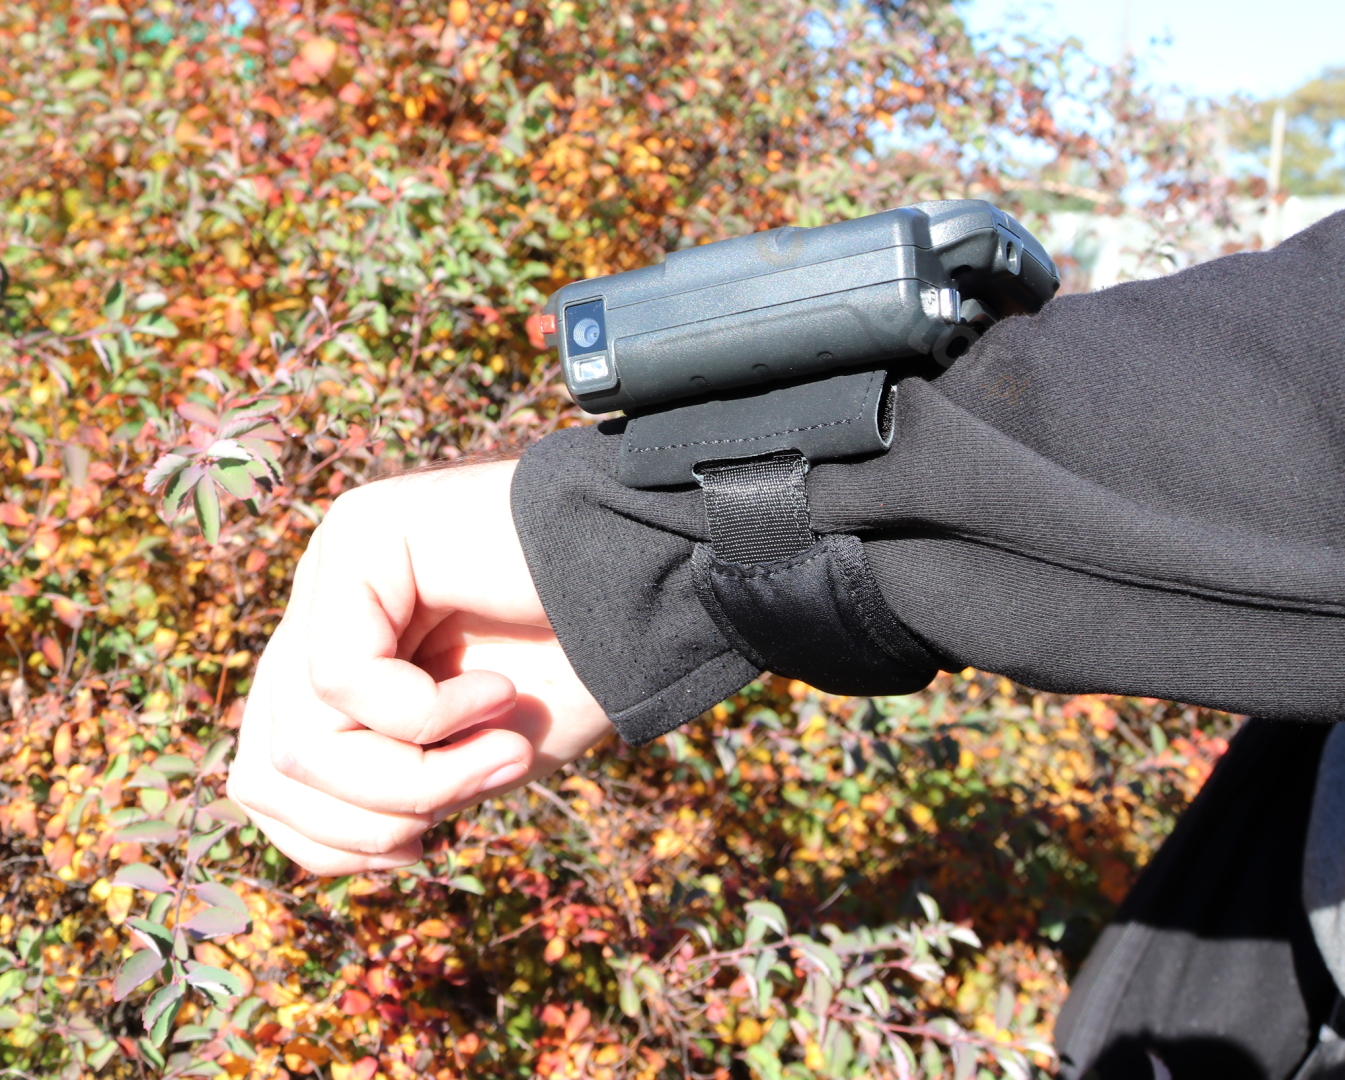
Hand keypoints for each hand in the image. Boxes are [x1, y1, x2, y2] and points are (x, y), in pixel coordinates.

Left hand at [227, 458, 613, 874]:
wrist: (655, 587)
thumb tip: (289, 830)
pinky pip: (343, 677)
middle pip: (269, 767)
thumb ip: (375, 794)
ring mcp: (332, 569)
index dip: (330, 842)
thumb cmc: (575, 672)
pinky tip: (495, 689)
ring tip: (504, 747)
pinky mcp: (359, 537)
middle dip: (376, 817)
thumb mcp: (462, 767)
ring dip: (415, 777)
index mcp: (338, 663)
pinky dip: (428, 716)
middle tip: (482, 786)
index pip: (265, 778)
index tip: (424, 846)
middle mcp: (320, 613)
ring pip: (301, 735)